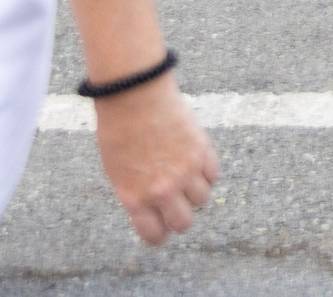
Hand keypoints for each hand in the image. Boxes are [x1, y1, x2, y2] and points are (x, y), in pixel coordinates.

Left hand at [92, 75, 217, 245]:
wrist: (134, 97)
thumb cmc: (118, 131)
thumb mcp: (118, 171)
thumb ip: (136, 193)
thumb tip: (153, 206)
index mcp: (134, 198)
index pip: (155, 235)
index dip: (160, 234)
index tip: (162, 228)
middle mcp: (162, 190)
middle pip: (184, 223)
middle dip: (181, 217)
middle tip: (176, 204)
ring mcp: (184, 171)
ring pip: (203, 199)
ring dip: (195, 192)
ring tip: (186, 176)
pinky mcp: (201, 151)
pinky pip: (214, 175)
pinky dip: (207, 172)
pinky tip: (196, 160)